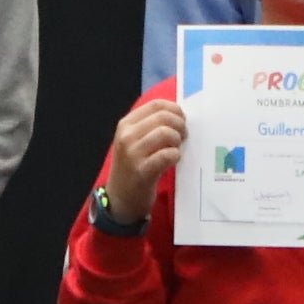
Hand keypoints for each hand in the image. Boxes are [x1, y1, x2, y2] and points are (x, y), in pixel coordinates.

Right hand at [103, 96, 187, 225]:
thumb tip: (179, 114)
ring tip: (176, 149)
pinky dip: (175, 156)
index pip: (155, 105)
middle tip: (182, 136)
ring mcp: (132, 154)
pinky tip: (173, 160)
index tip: (181, 119)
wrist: (121, 198)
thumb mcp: (134, 141)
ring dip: (177, 141)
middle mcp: (126, 136)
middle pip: (163, 117)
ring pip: (166, 133)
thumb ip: (151, 126)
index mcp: (125, 124)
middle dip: (179, 125)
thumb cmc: (133, 166)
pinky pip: (167, 155)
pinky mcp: (142, 171)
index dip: (174, 109)